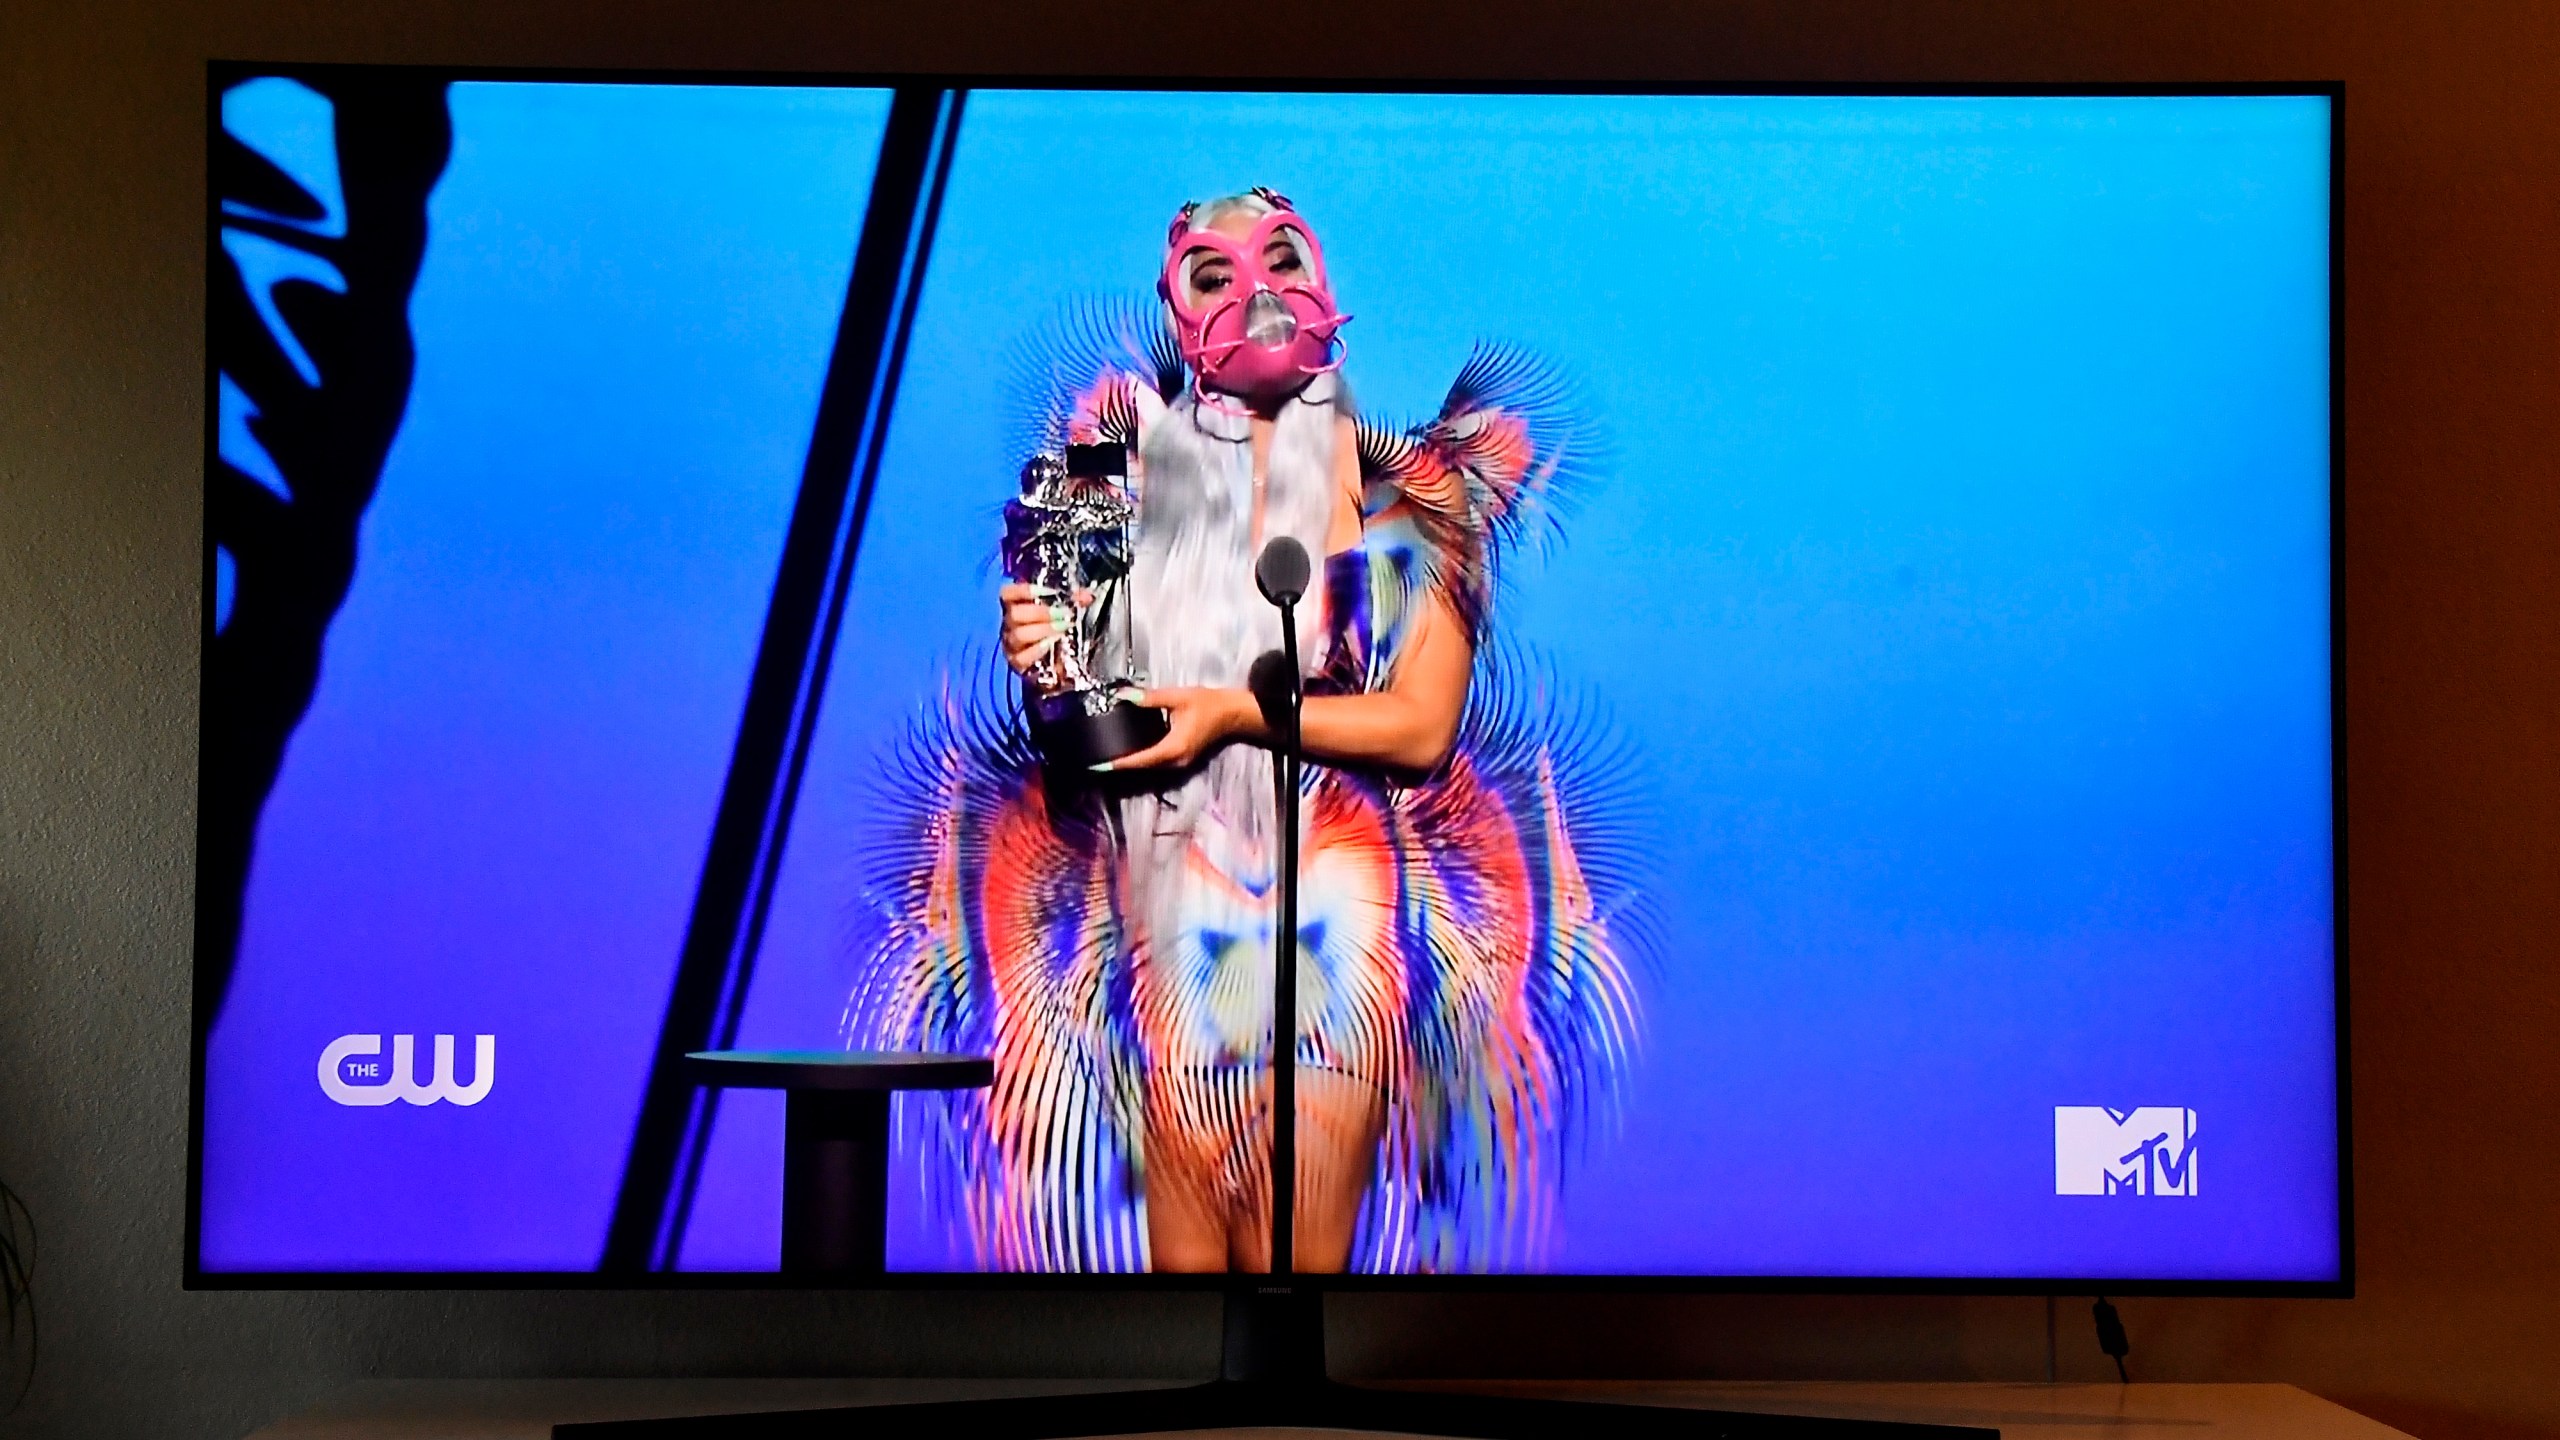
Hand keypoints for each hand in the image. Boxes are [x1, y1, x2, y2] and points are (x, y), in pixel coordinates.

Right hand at [999, 581, 1074, 675]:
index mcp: (1016, 607)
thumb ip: (1074, 601)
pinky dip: (1037, 650)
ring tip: (1062, 628)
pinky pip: (1022, 657)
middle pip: (1014, 614)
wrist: (1058, 663)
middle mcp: (1010, 624)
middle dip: (1040, 612)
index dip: (1024, 590)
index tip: (1048, 592)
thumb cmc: (1056, 630)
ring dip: (1043, 630)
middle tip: (1062, 614)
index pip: (1008, 593)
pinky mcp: (1017, 663)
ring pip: (1018, 635)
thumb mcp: (1064, 612)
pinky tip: (1051, 645)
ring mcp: (1011, 645)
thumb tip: (1087, 596)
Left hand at [1101, 687, 1257, 771]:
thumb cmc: (1209, 704)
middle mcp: (1175, 761)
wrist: (1234, 714)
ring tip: (1110, 756)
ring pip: (1150, 766)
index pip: (1140, 759)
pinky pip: (1158, 762)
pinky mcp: (1182, 758)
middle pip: (1143, 766)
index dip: (1119, 762)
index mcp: (1173, 749)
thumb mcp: (1177, 698)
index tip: (1099, 764)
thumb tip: (1123, 696)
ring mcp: (1180, 762)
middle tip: (1098, 759)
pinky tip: (1132, 750)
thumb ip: (1149, 698)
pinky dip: (1143, 758)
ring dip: (1132, 762)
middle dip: (1121, 764)